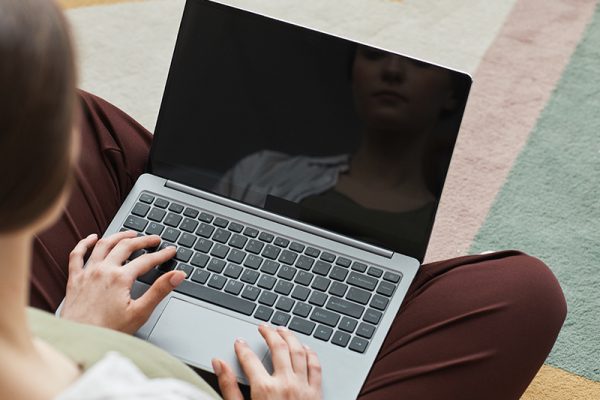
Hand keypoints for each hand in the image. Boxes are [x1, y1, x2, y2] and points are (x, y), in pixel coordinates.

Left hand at [60, 231, 185, 333]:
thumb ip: (159, 291)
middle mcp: (103, 270)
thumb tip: (177, 276)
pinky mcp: (75, 280)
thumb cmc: (108, 331)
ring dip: (119, 236)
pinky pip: (78, 255)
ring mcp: (87, 273)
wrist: (79, 341)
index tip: (170, 251)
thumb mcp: (140, 312)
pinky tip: (92, 238)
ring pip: (104, 245)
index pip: (146, 260)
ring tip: (130, 233)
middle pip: (126, 246)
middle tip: (154, 240)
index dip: (161, 255)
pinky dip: (85, 243)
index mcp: (120, 278)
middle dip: (143, 240)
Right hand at [212, 325, 322, 399]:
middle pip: (278, 347)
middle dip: (269, 333)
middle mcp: (286, 384)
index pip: (249, 358)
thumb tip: (219, 364)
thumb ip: (229, 387)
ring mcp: (304, 387)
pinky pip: (316, 366)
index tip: (239, 342)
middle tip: (263, 327)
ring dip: (290, 337)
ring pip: (299, 351)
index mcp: (264, 389)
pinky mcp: (317, 394)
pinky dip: (310, 353)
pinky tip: (305, 348)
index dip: (242, 347)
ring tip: (283, 330)